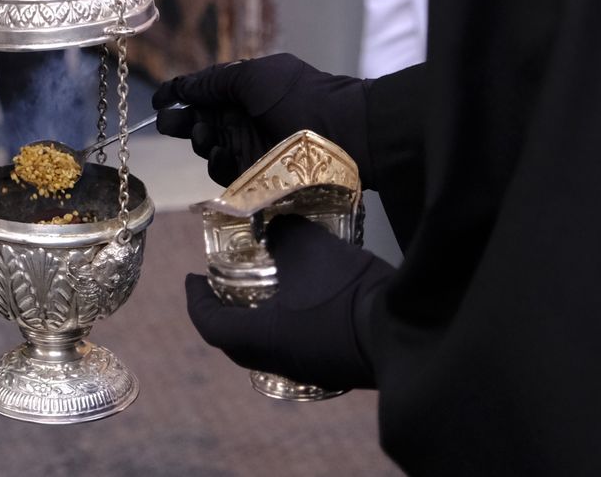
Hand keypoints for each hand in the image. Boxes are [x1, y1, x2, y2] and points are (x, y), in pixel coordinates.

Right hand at [153, 53, 370, 185]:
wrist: (340, 133)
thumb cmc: (298, 96)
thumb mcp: (253, 77)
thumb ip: (213, 81)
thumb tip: (182, 88)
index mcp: (245, 88)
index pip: (204, 91)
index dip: (180, 94)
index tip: (158, 101)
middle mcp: (244, 116)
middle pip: (200, 120)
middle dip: (181, 120)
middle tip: (167, 123)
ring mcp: (248, 145)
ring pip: (207, 146)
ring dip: (198, 139)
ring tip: (203, 136)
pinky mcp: (253, 173)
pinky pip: (223, 170)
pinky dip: (215, 162)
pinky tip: (218, 153)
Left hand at [185, 215, 394, 390]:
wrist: (408, 332)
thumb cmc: (344, 293)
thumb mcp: (309, 250)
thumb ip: (284, 235)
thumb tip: (276, 229)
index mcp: (259, 339)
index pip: (210, 325)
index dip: (196, 300)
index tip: (192, 279)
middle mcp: (278, 362)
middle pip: (237, 342)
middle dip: (226, 313)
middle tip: (224, 286)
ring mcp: (310, 371)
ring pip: (270, 347)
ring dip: (262, 321)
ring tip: (267, 291)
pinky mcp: (337, 369)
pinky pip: (299, 348)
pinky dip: (291, 327)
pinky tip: (308, 305)